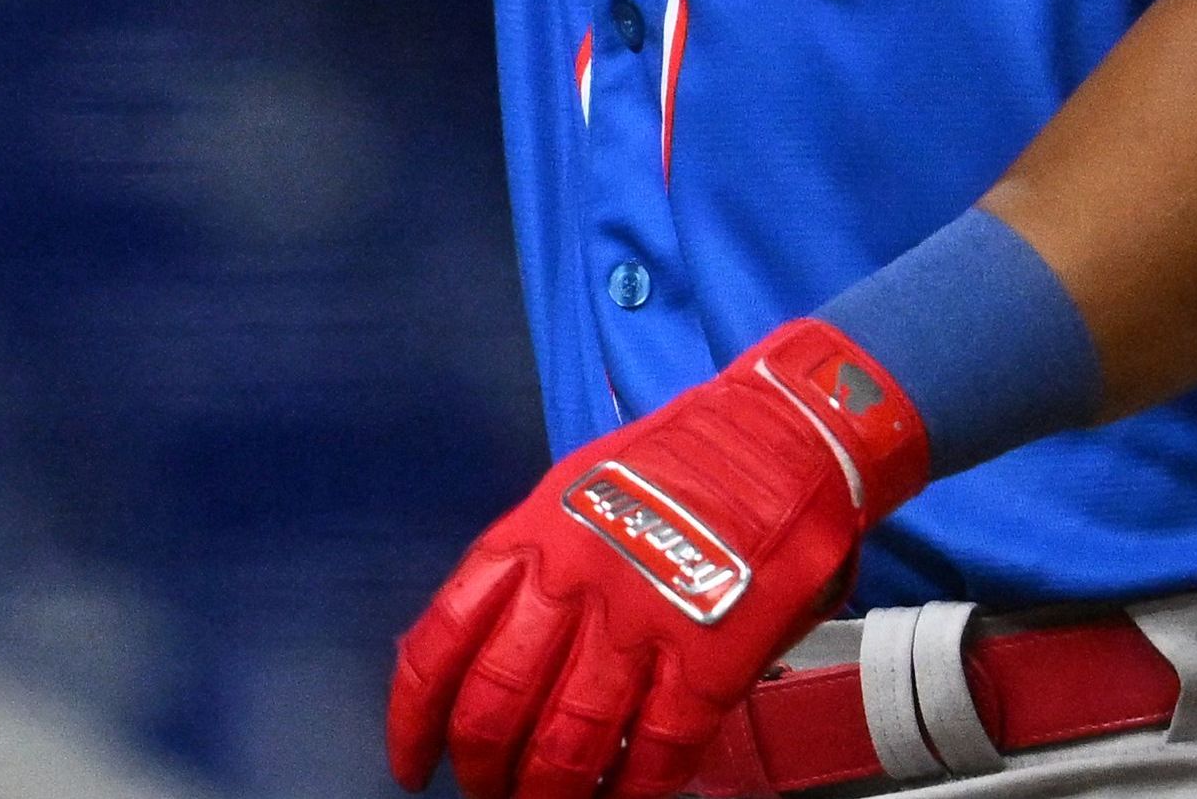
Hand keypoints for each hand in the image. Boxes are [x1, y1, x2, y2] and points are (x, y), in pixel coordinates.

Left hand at [388, 319, 924, 798]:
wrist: (783, 433)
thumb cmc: (679, 463)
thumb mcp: (576, 489)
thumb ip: (530, 566)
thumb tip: (485, 649)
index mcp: (530, 539)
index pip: (440, 646)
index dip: (414, 721)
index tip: (413, 764)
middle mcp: (574, 585)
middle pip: (496, 709)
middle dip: (483, 771)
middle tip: (489, 794)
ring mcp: (641, 624)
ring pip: (567, 743)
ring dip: (548, 794)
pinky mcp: (710, 658)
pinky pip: (656, 750)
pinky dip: (634, 792)